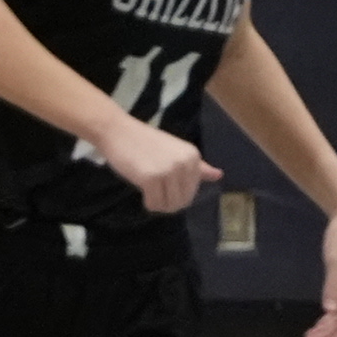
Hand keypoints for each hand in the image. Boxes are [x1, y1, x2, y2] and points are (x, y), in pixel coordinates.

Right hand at [97, 120, 219, 213]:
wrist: (117, 131)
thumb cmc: (145, 142)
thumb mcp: (177, 151)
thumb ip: (198, 166)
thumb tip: (219, 175)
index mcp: (193, 156)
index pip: (192, 191)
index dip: (177, 194)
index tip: (164, 185)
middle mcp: (185, 163)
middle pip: (183, 201)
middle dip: (169, 202)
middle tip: (155, 192)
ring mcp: (168, 170)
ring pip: (170, 205)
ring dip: (159, 205)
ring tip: (149, 192)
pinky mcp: (151, 178)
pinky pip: (155, 204)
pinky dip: (149, 204)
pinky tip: (143, 194)